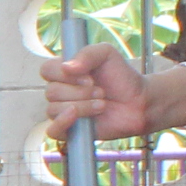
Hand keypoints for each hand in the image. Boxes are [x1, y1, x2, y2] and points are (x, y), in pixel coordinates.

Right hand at [42, 44, 157, 141]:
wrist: (138, 102)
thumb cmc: (121, 77)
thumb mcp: (107, 54)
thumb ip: (87, 54)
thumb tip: (66, 68)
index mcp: (64, 72)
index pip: (47, 70)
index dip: (64, 74)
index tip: (89, 77)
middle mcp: (60, 92)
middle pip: (51, 91)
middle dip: (80, 92)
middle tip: (102, 92)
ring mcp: (63, 112)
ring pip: (54, 109)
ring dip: (82, 106)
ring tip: (102, 105)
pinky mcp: (69, 131)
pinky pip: (52, 131)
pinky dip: (61, 123)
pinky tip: (76, 116)